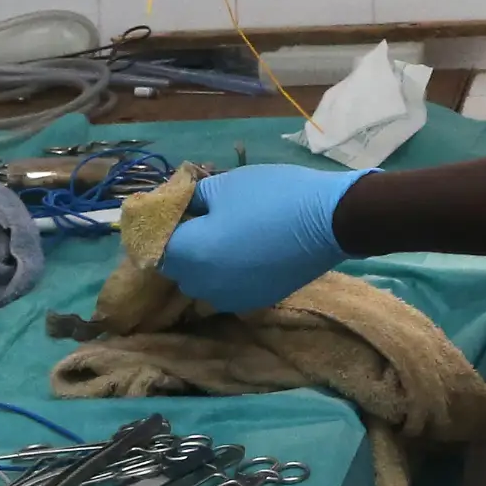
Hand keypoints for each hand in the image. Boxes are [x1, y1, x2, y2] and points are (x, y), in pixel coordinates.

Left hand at [156, 166, 360, 312]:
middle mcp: (203, 285)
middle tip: (203, 219)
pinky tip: (250, 251)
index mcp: (190, 254)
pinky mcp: (255, 301)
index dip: (162, 228)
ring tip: (228, 236)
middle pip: (178, 268)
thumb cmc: (273, 196)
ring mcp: (230, 298)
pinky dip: (230, 273)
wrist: (331, 221)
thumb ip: (191, 198)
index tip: (176, 211)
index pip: (154, 247)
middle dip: (183, 246)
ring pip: (203, 281)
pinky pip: (228, 288)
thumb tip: (178, 206)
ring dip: (206, 262)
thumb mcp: (225, 184)